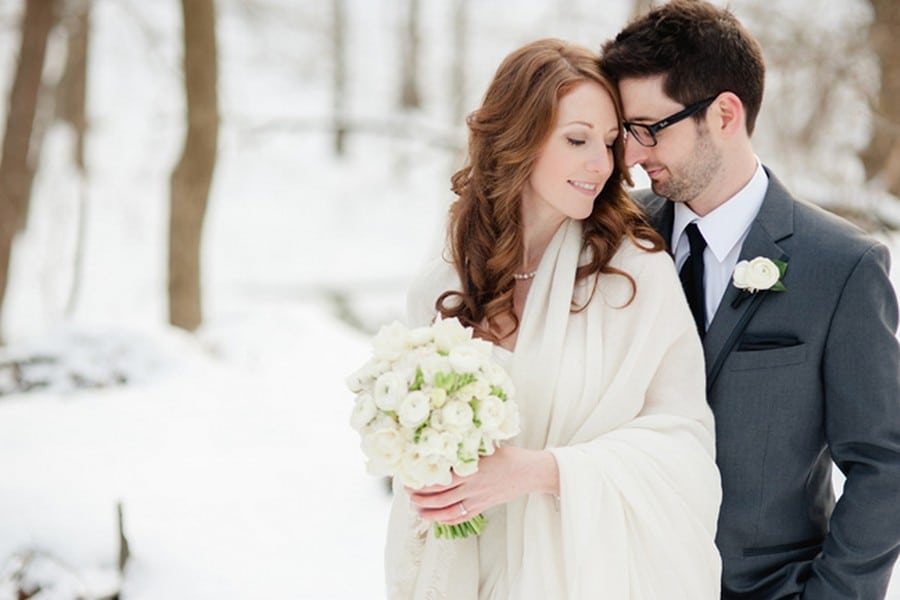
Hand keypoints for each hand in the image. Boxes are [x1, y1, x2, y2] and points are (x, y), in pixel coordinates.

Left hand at [407, 446, 558, 524]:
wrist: (530, 472)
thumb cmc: (509, 457)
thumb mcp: (485, 448)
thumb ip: (465, 450)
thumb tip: (444, 444)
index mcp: (471, 471)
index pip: (440, 481)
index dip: (422, 483)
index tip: (409, 478)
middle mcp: (472, 488)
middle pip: (439, 498)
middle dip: (420, 498)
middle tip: (407, 494)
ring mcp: (477, 500)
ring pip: (447, 511)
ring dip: (429, 512)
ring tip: (416, 509)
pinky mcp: (483, 507)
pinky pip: (460, 518)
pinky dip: (446, 520)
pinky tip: (436, 518)